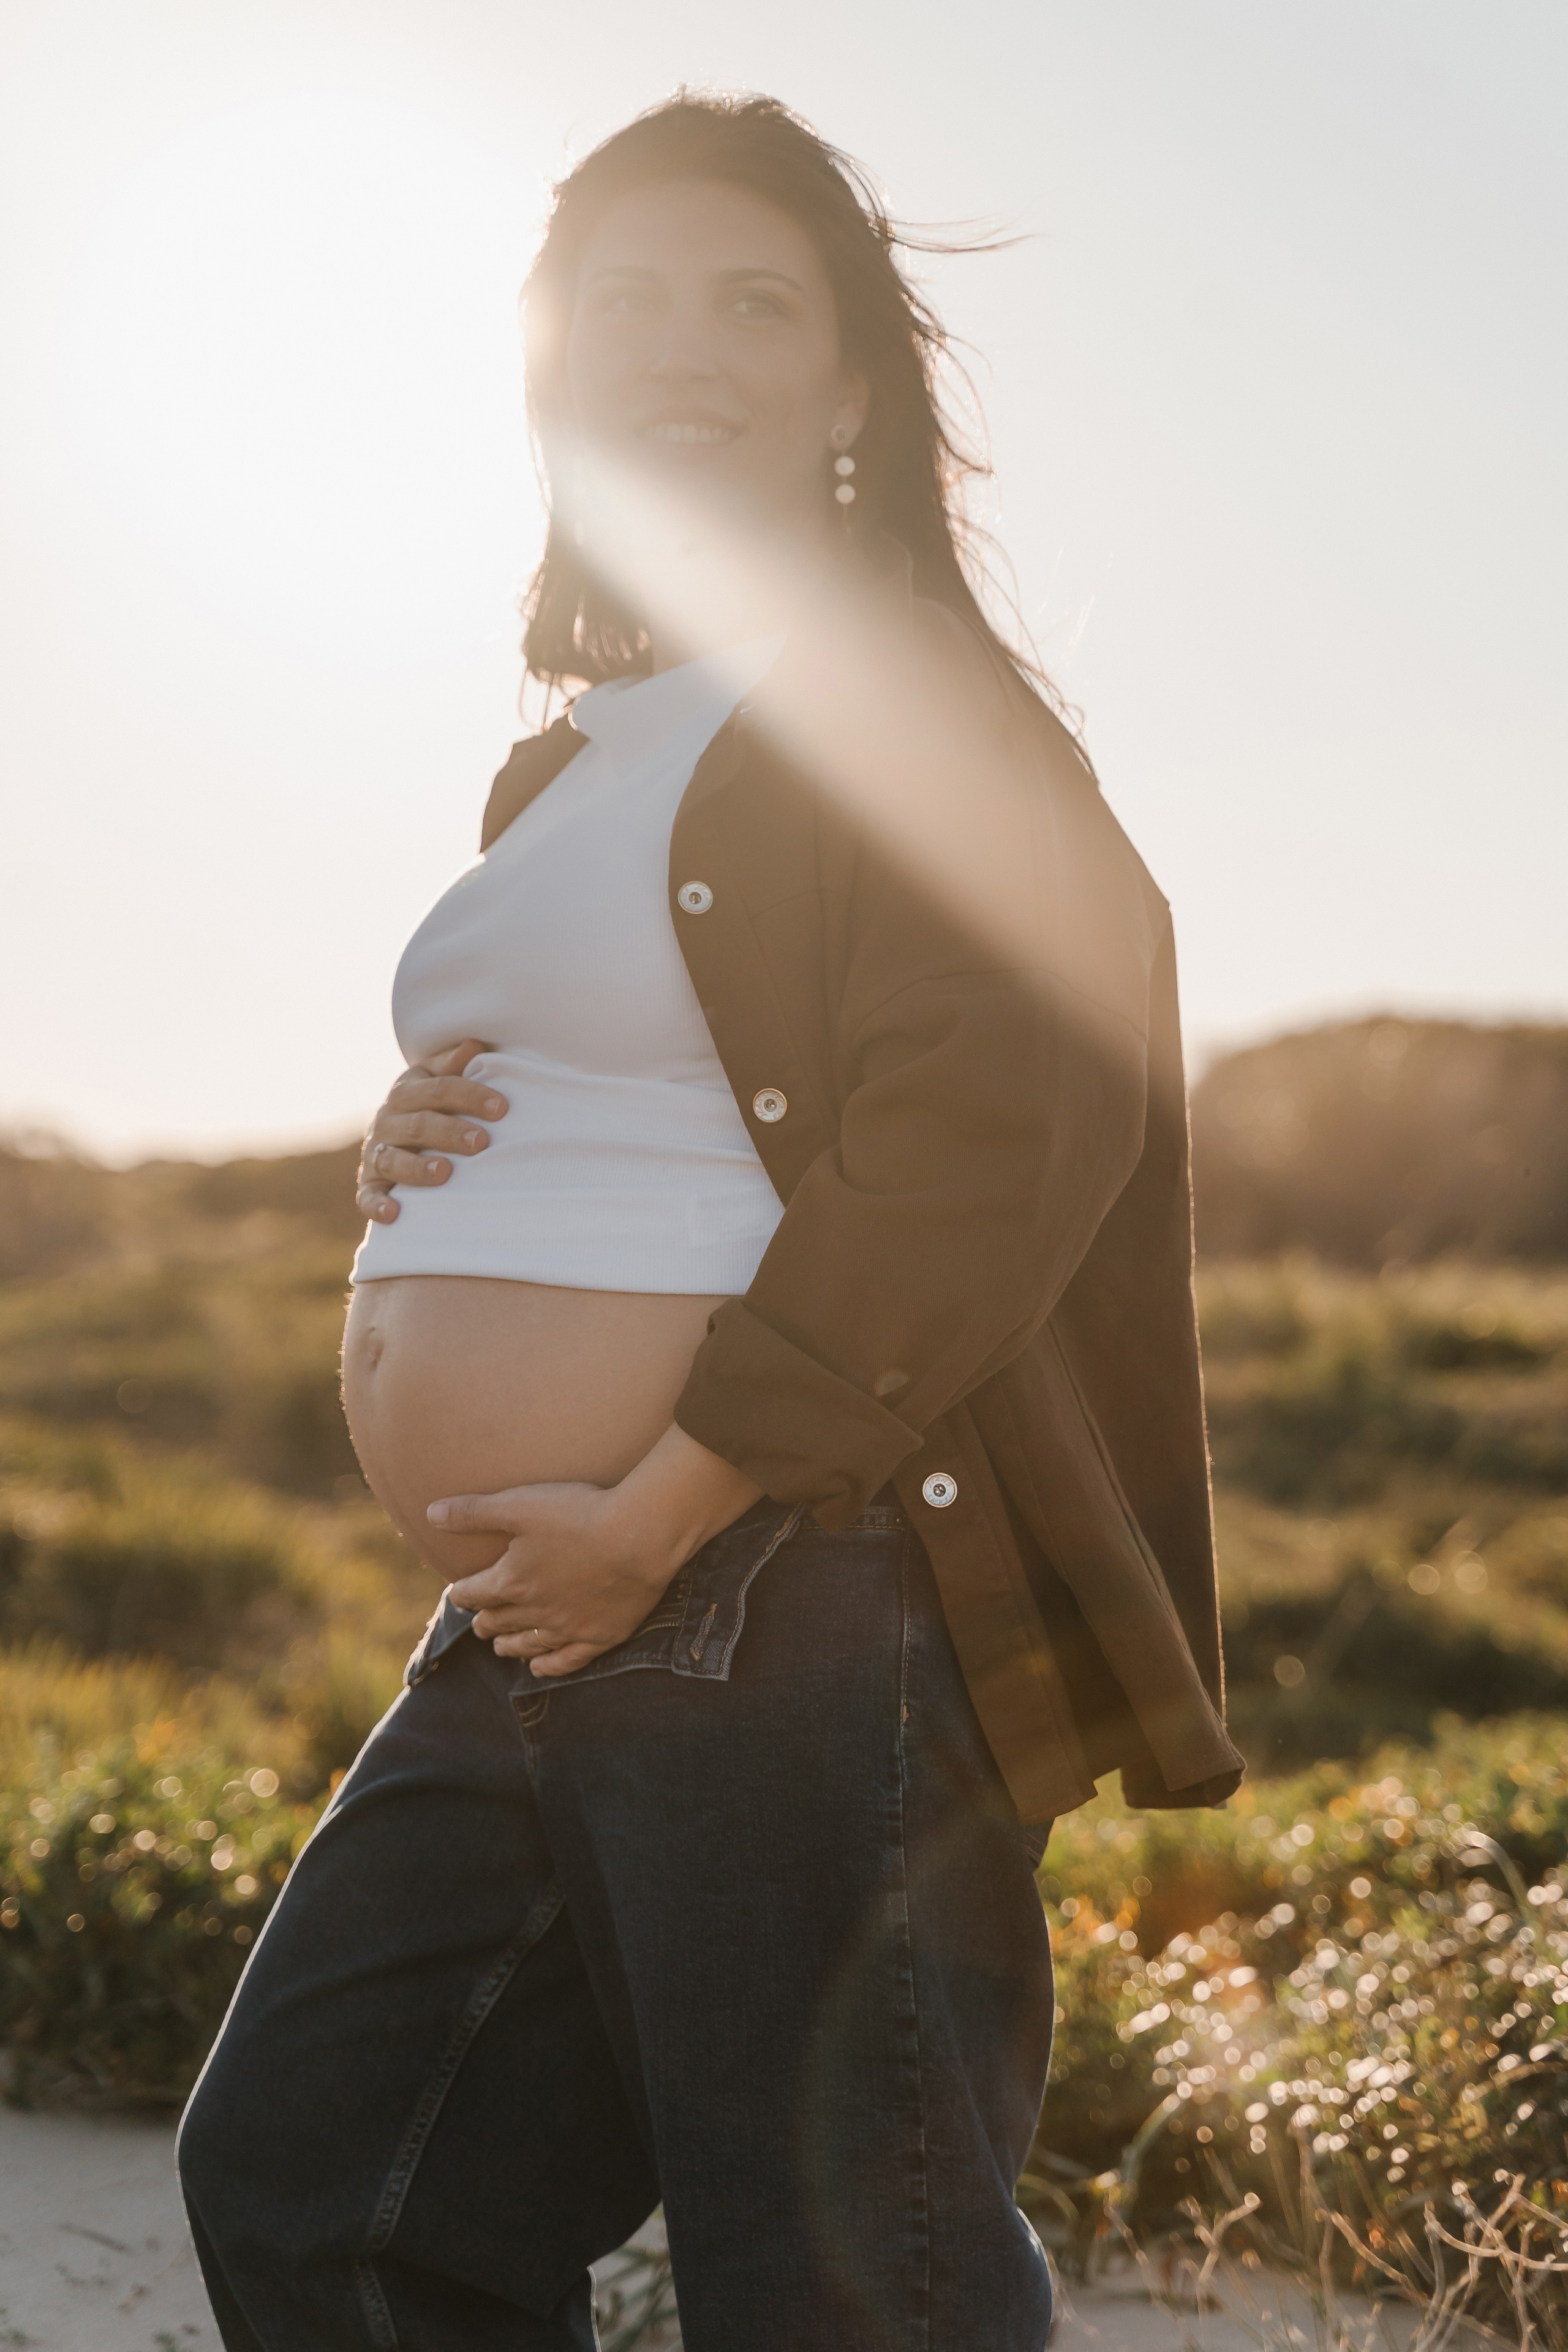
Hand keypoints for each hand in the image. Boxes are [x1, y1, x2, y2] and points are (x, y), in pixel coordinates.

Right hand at [356, 1038, 504, 1223]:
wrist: (394, 1134)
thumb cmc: (432, 1105)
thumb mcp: (438, 1079)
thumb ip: (453, 1064)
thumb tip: (475, 1045)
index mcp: (407, 1090)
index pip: (439, 1088)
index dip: (470, 1096)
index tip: (501, 1108)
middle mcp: (388, 1120)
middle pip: (420, 1124)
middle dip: (451, 1132)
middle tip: (481, 1142)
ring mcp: (376, 1152)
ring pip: (394, 1159)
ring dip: (418, 1167)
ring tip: (445, 1172)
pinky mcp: (369, 1183)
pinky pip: (368, 1196)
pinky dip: (377, 1205)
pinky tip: (394, 1214)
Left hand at [434, 1426, 762, 1676]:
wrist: (639, 1535)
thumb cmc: (579, 1514)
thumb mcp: (520, 1505)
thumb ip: (474, 1512)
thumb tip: (430, 1514)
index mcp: (510, 1580)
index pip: (473, 1594)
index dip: (462, 1593)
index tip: (459, 1592)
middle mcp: (533, 1611)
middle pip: (497, 1623)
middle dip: (484, 1621)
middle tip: (481, 1619)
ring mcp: (567, 1628)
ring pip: (526, 1645)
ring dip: (508, 1645)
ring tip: (500, 1645)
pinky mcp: (599, 1636)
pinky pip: (566, 1661)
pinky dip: (548, 1666)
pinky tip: (538, 1668)